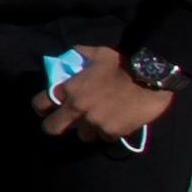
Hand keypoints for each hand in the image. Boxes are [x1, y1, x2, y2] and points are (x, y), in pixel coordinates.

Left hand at [39, 45, 166, 143]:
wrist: (151, 77)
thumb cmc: (122, 63)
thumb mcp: (97, 54)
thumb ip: (79, 55)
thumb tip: (71, 56)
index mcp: (68, 90)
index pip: (40, 104)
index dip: (42, 108)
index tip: (47, 109)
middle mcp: (77, 109)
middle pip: (52, 128)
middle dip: (56, 126)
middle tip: (65, 123)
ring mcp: (94, 122)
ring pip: (82, 135)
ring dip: (88, 129)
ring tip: (98, 120)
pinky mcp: (112, 132)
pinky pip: (105, 137)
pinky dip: (109, 132)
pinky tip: (117, 121)